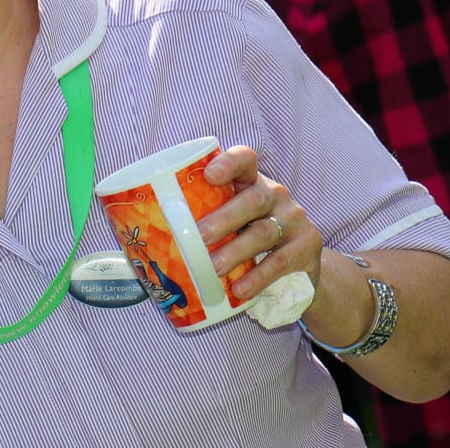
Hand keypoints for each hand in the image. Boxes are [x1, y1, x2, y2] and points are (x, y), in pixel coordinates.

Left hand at [195, 145, 323, 299]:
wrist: (298, 271)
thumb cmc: (247, 242)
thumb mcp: (231, 225)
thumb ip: (202, 223)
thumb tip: (142, 241)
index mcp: (251, 182)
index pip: (245, 160)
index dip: (228, 163)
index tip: (208, 175)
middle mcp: (275, 195)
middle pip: (252, 199)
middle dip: (223, 218)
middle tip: (199, 237)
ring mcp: (294, 219)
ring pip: (264, 232)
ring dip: (236, 251)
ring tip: (214, 268)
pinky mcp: (308, 246)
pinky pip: (280, 261)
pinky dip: (258, 277)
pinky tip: (240, 289)